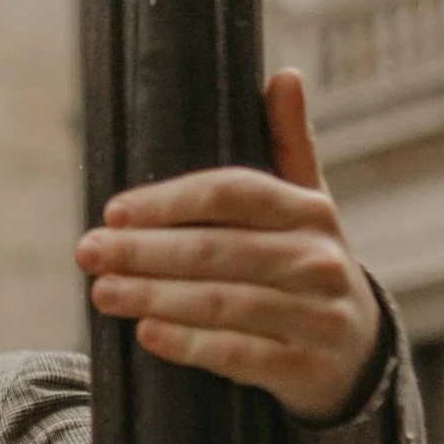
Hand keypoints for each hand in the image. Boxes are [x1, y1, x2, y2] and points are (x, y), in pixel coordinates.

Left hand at [75, 69, 382, 424]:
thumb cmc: (308, 267)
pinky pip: (236, 354)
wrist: (355, 352)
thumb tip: (284, 75)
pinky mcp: (301, 367)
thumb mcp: (307, 206)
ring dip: (152, 296)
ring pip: (220, 302)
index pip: (230, 193)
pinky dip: (187, 344)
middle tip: (88, 253)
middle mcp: (316, 260)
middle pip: (214, 250)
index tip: (113, 211)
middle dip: (143, 251)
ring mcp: (313, 316)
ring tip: (102, 292)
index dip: (167, 201)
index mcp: (310, 212)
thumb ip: (289, 146)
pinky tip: (145, 334)